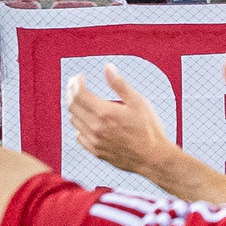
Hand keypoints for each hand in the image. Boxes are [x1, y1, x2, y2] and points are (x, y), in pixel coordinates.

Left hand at [67, 65, 183, 178]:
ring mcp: (94, 141)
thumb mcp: (138, 102)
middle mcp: (95, 127)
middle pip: (72, 106)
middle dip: (71, 92)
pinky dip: (80, 126)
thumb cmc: (149, 129)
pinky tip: (87, 122)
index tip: (79, 77)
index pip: (79, 94)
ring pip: (74, 121)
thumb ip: (120, 85)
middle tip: (75, 85)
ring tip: (81, 101)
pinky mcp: (96, 151)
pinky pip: (79, 137)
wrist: (154, 158)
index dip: (76, 83)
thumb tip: (108, 68)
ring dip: (75, 108)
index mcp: (105, 113)